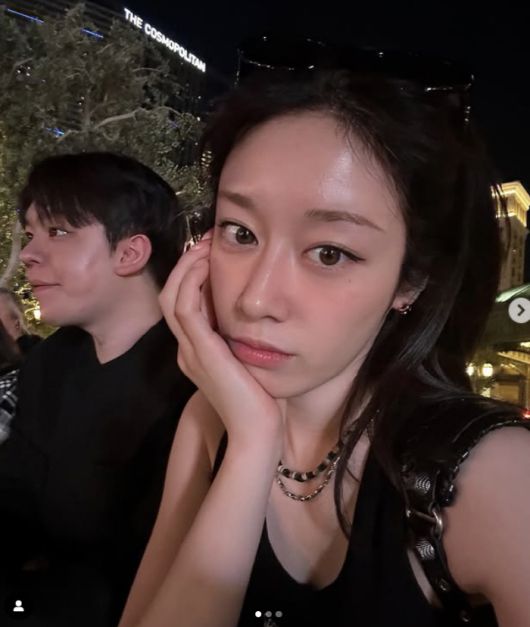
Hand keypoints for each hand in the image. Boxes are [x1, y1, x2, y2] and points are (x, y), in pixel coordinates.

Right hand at [160, 232, 284, 446]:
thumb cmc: (262, 398)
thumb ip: (244, 338)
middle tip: (206, 239)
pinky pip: (184, 308)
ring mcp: (189, 351)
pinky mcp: (200, 351)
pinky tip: (207, 265)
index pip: (183, 303)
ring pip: (172, 297)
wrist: (258, 430)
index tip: (212, 251)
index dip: (192, 274)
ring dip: (187, 267)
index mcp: (197, 350)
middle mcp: (187, 349)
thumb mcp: (249, 360)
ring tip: (205, 245)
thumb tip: (256, 312)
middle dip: (186, 264)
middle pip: (171, 295)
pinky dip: (191, 283)